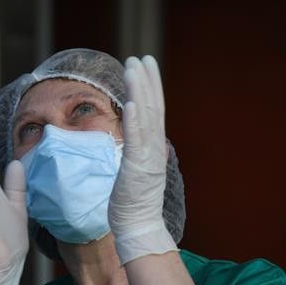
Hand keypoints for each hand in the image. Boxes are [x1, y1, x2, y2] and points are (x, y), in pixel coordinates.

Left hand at [109, 56, 177, 264]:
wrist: (138, 228)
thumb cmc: (133, 203)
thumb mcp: (137, 170)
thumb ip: (141, 151)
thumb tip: (145, 139)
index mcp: (152, 148)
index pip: (154, 110)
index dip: (151, 86)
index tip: (146, 64)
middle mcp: (153, 149)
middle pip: (153, 107)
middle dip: (146, 80)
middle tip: (140, 56)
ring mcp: (147, 158)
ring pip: (145, 118)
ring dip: (140, 91)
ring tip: (134, 68)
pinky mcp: (136, 169)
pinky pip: (136, 141)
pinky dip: (135, 120)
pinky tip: (131, 102)